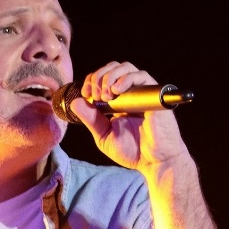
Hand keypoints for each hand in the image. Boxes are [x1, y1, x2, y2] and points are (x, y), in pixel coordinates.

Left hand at [68, 61, 188, 170]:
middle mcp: (129, 94)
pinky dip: (126, 78)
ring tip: (107, 94)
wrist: (153, 161)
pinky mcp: (154, 94)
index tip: (86, 94)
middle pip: (112, 68)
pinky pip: (141, 76)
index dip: (91, 81)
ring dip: (110, 76)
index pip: (102, 78)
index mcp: (116, 101)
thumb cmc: (132, 150)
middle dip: (99, 76)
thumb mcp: (103, 135)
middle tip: (95, 94)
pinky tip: (117, 90)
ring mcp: (141, 93)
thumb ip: (90, 119)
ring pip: (125, 67)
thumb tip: (75, 102)